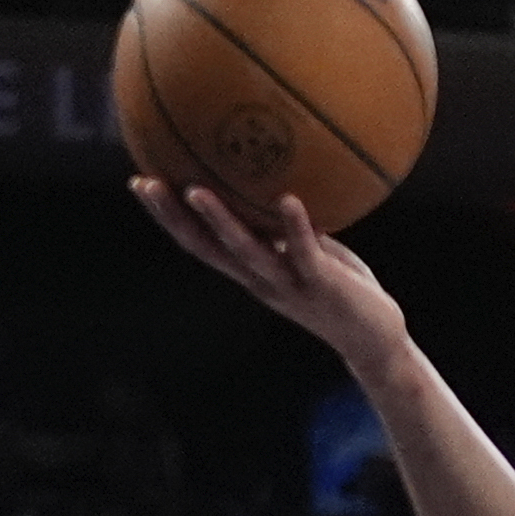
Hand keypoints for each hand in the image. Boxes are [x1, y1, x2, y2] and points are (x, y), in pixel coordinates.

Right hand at [132, 180, 407, 368]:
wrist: (374, 337)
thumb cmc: (339, 287)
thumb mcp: (304, 250)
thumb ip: (283, 225)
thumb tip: (271, 178)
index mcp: (251, 271)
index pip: (198, 243)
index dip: (166, 217)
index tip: (140, 182)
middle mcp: (261, 279)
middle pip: (206, 248)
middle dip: (173, 217)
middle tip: (147, 183)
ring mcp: (289, 283)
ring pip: (247, 253)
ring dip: (220, 223)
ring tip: (197, 191)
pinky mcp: (322, 284)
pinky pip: (305, 252)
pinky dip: (295, 227)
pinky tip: (288, 199)